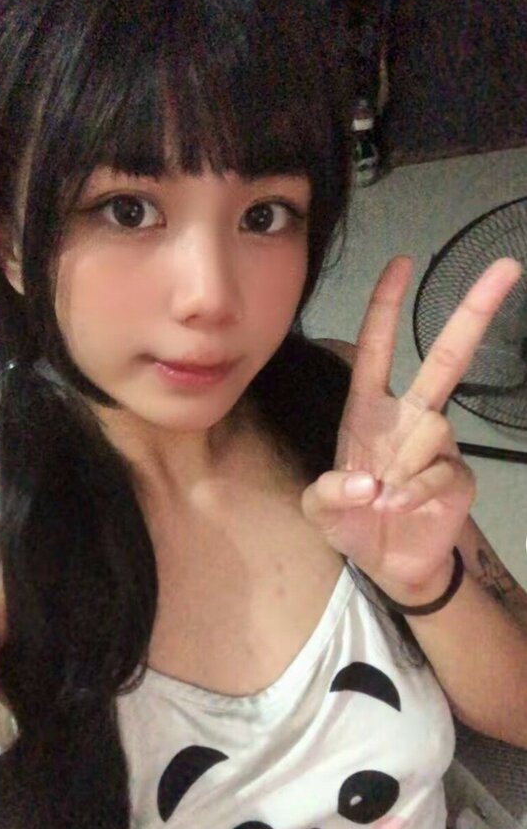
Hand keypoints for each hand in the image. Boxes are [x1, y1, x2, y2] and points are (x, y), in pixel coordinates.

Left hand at [302, 255, 522, 603]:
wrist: (389, 565)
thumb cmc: (353, 524)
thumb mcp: (320, 510)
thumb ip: (329, 494)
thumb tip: (370, 482)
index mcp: (370, 410)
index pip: (377, 349)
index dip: (386, 307)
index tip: (402, 263)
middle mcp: (409, 418)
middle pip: (447, 359)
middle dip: (474, 312)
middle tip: (508, 268)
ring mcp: (440, 445)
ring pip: (434, 425)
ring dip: (404, 461)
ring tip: (385, 495)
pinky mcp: (459, 476)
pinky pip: (442, 469)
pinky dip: (417, 490)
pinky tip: (402, 505)